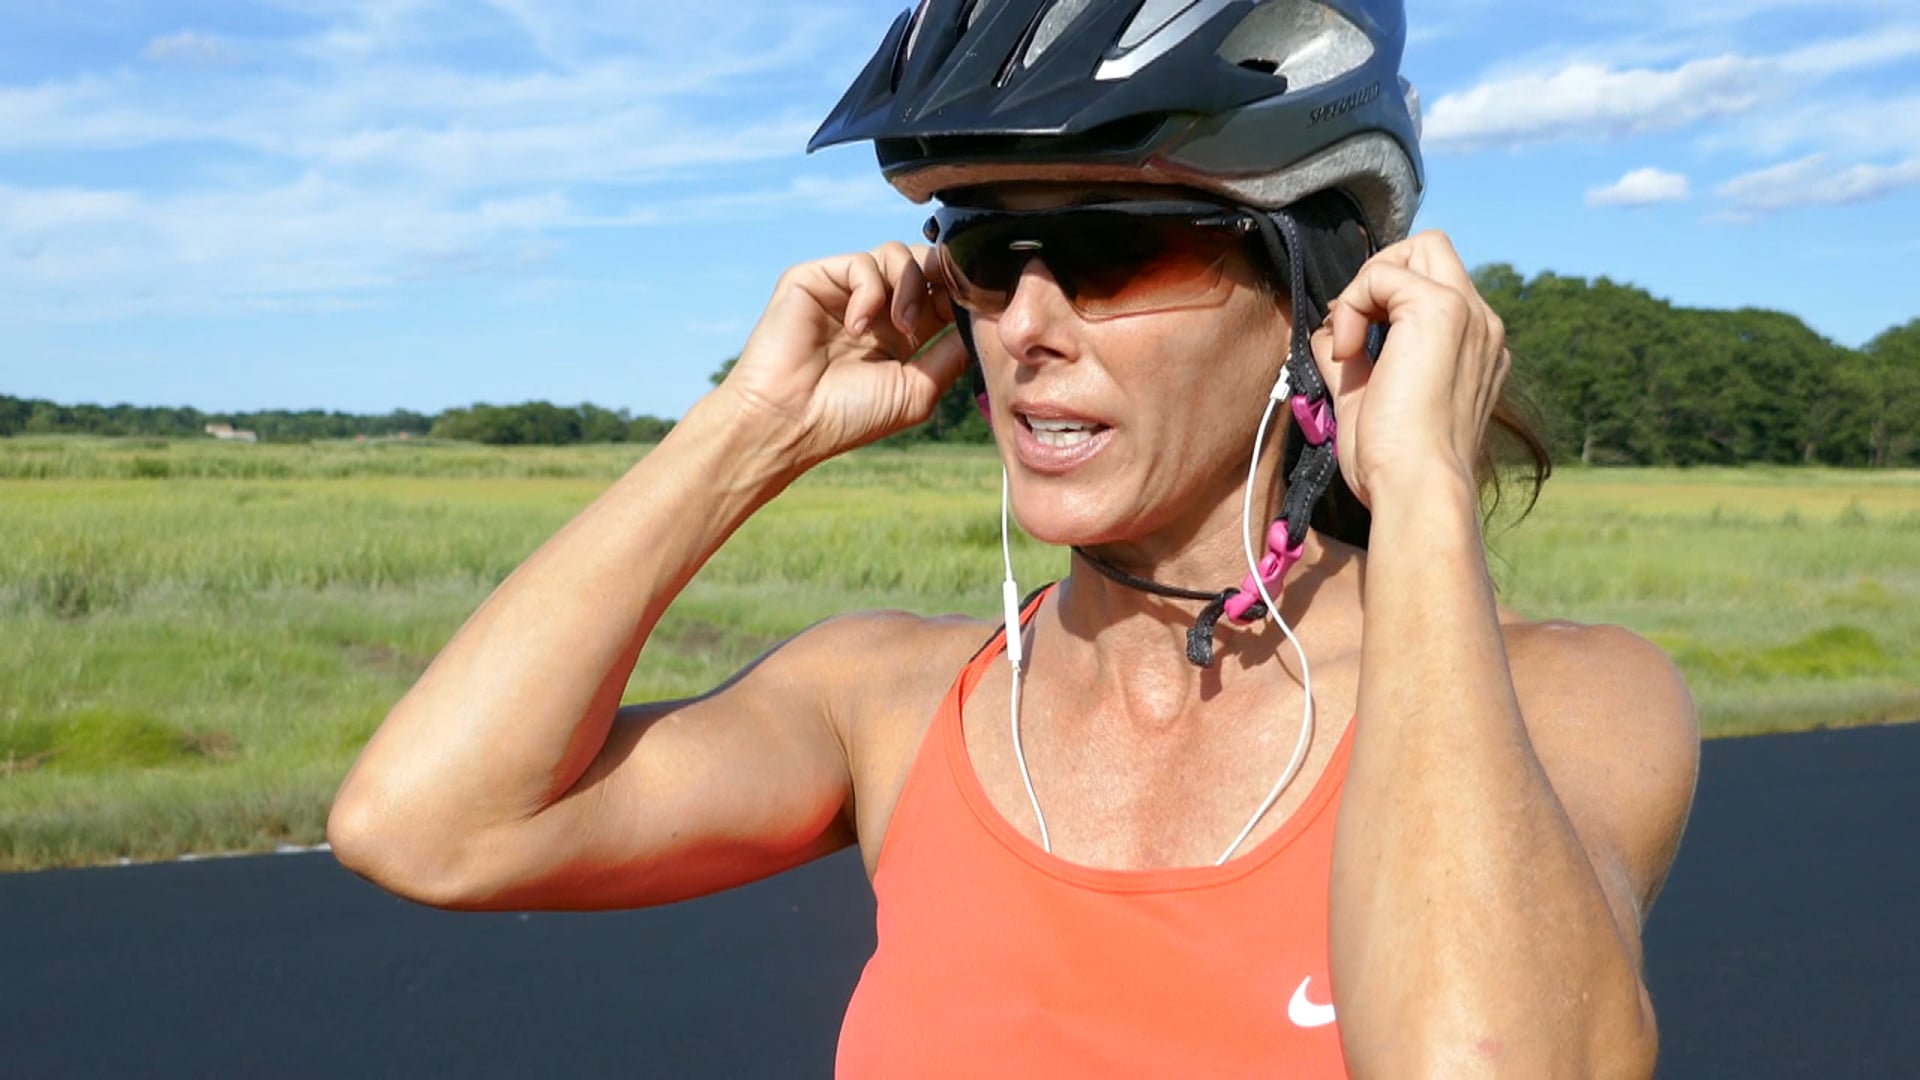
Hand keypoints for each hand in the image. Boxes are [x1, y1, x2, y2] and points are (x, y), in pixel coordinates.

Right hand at [715, 241, 967, 467]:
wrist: (790, 421)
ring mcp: (846, 291)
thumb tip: (982, 322)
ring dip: (909, 286)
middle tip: (951, 300)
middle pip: (924, 265)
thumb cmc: (848, 416)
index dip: (963, 293)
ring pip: (897, 254)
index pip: (942, 295)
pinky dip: (869, 291)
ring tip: (900, 327)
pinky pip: (861, 262)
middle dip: (943, 277)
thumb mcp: (917, 390)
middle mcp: (876, 308)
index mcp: (902, 334)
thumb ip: (951, 354)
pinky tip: (857, 328)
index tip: (981, 303)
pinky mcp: (817, 278)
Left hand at [1312, 230, 1509, 509]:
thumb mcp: (1367, 398)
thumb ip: (1353, 357)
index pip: (1431, 286)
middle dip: (1380, 274)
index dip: (1383, 301)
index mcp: (1473, 347)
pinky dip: (1351, 304)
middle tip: (1353, 328)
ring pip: (1417, 248)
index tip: (1355, 348)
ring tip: (1351, 345)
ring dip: (1367, 286)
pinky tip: (1349, 353)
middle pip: (1431, 250)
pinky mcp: (1440, 310)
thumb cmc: (1395, 462)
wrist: (1417, 487)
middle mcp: (1482, 324)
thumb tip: (1328, 331)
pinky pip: (1381, 274)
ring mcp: (1468, 313)